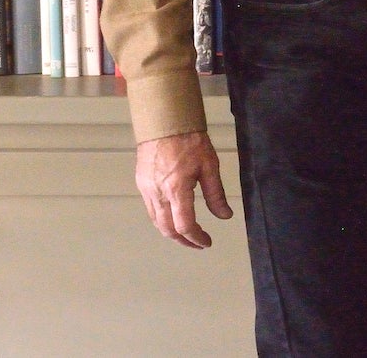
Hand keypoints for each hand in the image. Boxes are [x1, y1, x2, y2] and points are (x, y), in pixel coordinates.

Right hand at [135, 130, 234, 248]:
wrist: (165, 122)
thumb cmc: (190, 140)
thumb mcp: (210, 166)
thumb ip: (216, 194)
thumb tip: (225, 215)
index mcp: (176, 189)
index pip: (184, 225)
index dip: (196, 238)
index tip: (207, 242)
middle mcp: (158, 193)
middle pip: (167, 229)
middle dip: (183, 240)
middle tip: (198, 243)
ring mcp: (146, 189)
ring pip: (156, 221)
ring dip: (171, 232)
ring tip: (187, 234)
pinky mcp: (141, 184)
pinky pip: (151, 209)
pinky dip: (162, 219)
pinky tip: (173, 216)